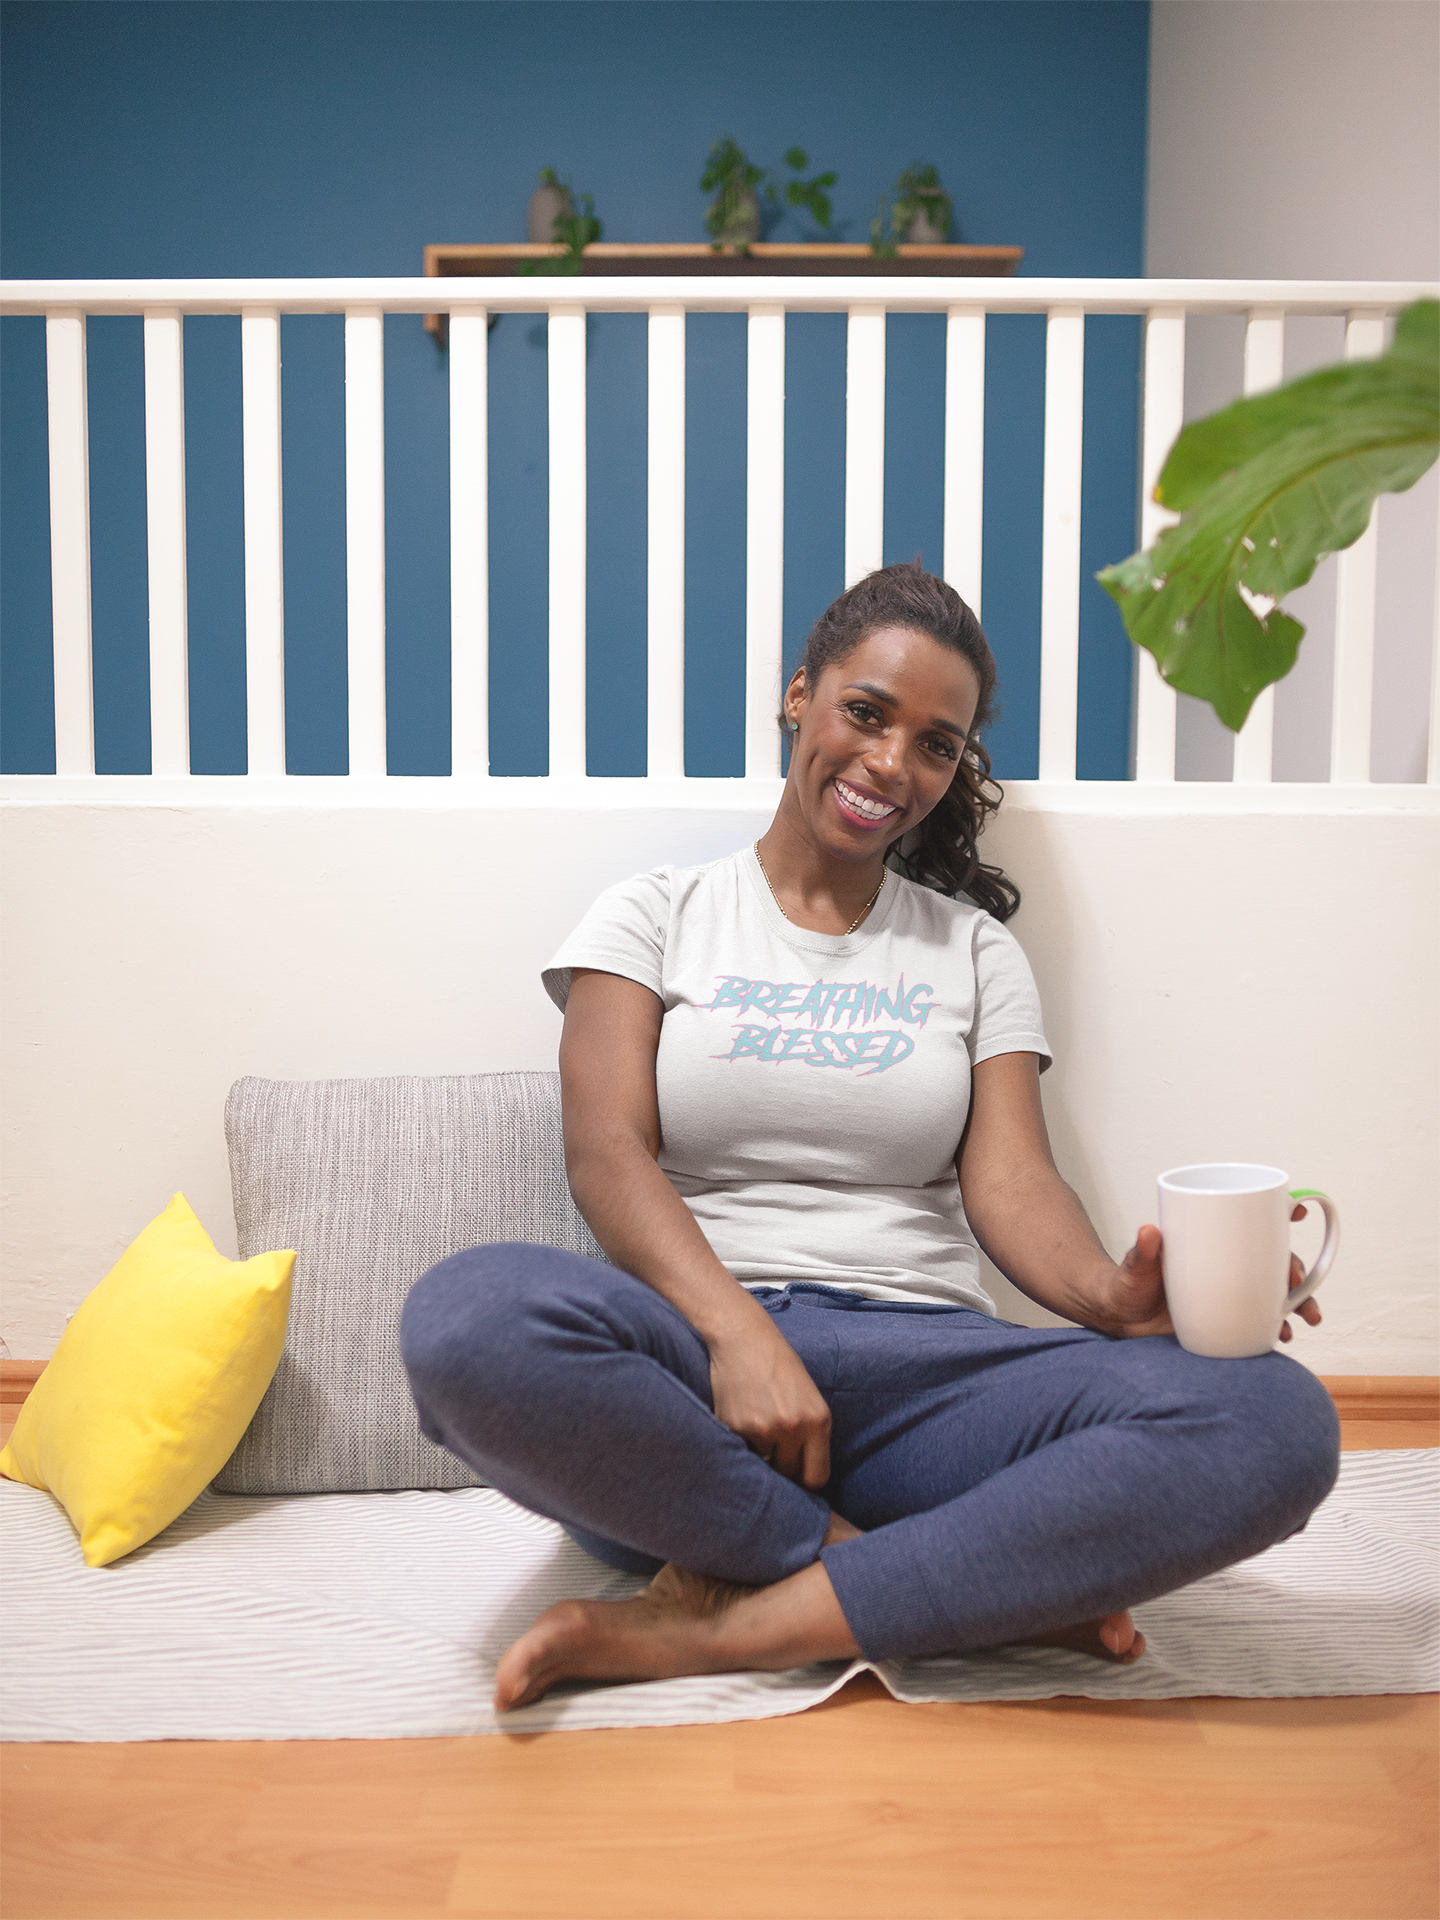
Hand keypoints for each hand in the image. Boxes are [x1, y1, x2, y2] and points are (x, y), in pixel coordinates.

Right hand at [708, 1314, 831, 1487]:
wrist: (742, 1338)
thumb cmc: (778, 1363)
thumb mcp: (809, 1396)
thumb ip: (810, 1433)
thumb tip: (800, 1474)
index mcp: (817, 1421)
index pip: (816, 1477)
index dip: (805, 1479)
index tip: (797, 1474)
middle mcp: (792, 1428)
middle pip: (788, 1474)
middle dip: (781, 1465)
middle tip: (773, 1446)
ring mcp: (762, 1429)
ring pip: (762, 1465)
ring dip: (759, 1453)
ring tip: (756, 1425)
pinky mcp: (734, 1427)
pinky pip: (740, 1451)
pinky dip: (740, 1442)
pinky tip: (740, 1417)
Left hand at [1100, 1208, 1322, 1340]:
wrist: (1121, 1321)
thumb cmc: (1128, 1284)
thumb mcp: (1136, 1266)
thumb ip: (1141, 1252)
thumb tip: (1148, 1231)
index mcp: (1212, 1246)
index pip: (1249, 1225)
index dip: (1278, 1215)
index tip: (1298, 1211)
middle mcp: (1227, 1268)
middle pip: (1273, 1262)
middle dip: (1296, 1269)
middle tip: (1296, 1282)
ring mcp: (1230, 1296)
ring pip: (1275, 1294)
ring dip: (1299, 1302)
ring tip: (1306, 1316)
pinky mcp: (1228, 1323)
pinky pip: (1261, 1323)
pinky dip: (1277, 1327)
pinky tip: (1284, 1335)